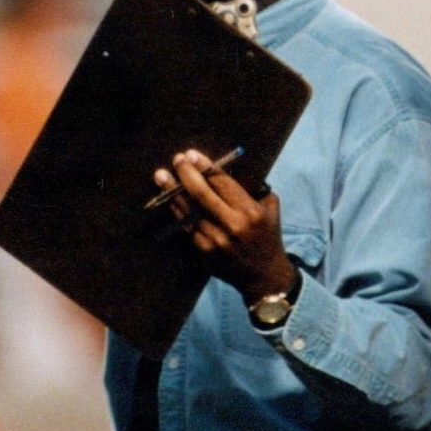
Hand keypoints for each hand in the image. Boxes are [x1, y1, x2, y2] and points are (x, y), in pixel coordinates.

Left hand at [154, 149, 295, 302]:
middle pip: (202, 195)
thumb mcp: (270, 209)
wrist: (263, 276)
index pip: (222, 183)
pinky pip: (187, 227)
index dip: (205, 167)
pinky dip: (176, 211)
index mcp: (250, 212)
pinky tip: (168, 199)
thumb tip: (225, 170)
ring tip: (161, 176)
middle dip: (186, 174)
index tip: (192, 154)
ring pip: (189, 211)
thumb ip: (253, 189)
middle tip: (177, 159)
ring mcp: (216, 241)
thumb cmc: (268, 236)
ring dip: (172, 192)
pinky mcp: (204, 252)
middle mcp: (232, 225)